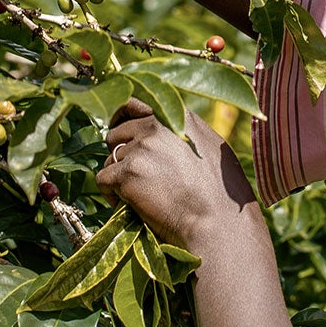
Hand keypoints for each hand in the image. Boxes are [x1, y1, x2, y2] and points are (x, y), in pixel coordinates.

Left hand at [95, 99, 261, 252]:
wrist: (218, 223)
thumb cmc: (222, 194)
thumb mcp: (210, 148)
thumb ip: (182, 132)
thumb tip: (160, 131)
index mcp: (178, 115)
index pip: (134, 103)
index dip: (122, 119)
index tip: (120, 132)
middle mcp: (157, 125)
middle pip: (116, 132)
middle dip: (120, 153)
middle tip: (136, 175)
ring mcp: (141, 148)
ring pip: (109, 158)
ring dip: (118, 176)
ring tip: (140, 195)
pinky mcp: (128, 173)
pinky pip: (103, 179)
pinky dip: (111, 194)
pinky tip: (129, 206)